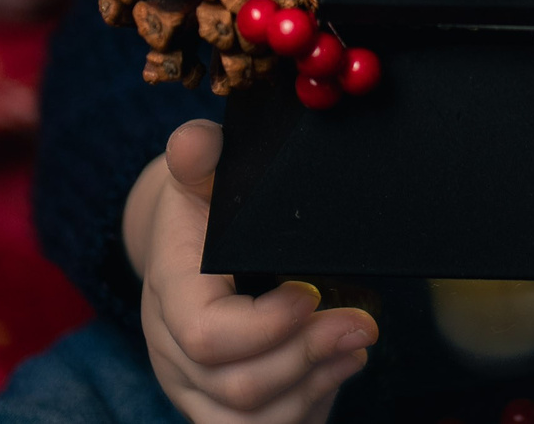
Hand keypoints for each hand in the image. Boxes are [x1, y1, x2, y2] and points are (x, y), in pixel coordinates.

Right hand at [123, 119, 378, 423]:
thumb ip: (200, 156)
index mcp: (169, 293)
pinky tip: (341, 367)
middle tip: (364, 323)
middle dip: (309, 357)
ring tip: (357, 344)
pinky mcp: (219, 404)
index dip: (266, 326)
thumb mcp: (202, 173)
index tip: (312, 292)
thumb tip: (193, 139)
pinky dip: (305, 409)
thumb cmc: (204, 205)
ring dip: (314, 386)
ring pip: (248, 421)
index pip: (204, 334)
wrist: (183, 244)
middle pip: (237, 385)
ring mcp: (194, 384)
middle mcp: (172, 349)